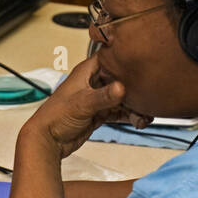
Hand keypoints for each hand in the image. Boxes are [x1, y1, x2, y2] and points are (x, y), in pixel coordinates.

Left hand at [22, 56, 151, 158]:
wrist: (47, 141)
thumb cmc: (55, 118)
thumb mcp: (82, 104)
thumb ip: (103, 96)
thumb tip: (121, 88)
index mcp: (86, 72)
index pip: (110, 57)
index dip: (125, 56)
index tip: (143, 58)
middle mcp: (92, 83)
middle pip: (120, 78)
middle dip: (135, 87)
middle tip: (150, 94)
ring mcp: (96, 99)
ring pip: (122, 98)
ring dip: (134, 105)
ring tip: (147, 114)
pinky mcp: (98, 114)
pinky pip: (118, 112)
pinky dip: (129, 116)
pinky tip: (139, 121)